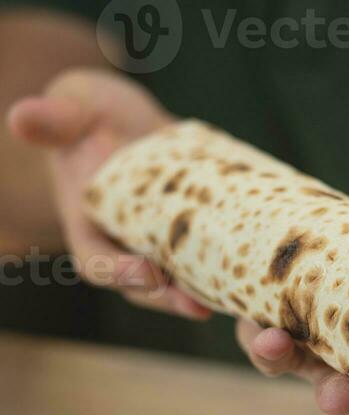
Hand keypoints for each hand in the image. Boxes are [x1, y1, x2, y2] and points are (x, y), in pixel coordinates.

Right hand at [7, 68, 209, 318]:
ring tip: (232, 301)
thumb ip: (53, 119)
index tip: (148, 274)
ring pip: (179, 280)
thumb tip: (21, 116)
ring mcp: (158, 244)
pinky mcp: (191, 236)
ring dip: (203, 293)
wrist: (124, 120)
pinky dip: (229, 268)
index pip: (97, 261)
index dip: (119, 273)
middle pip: (144, 286)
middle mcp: (123, 243)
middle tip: (197, 306)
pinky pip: (208, 258)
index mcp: (87, 225)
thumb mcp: (72, 109)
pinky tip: (258, 272)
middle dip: (169, 298)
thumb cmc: (89, 113)